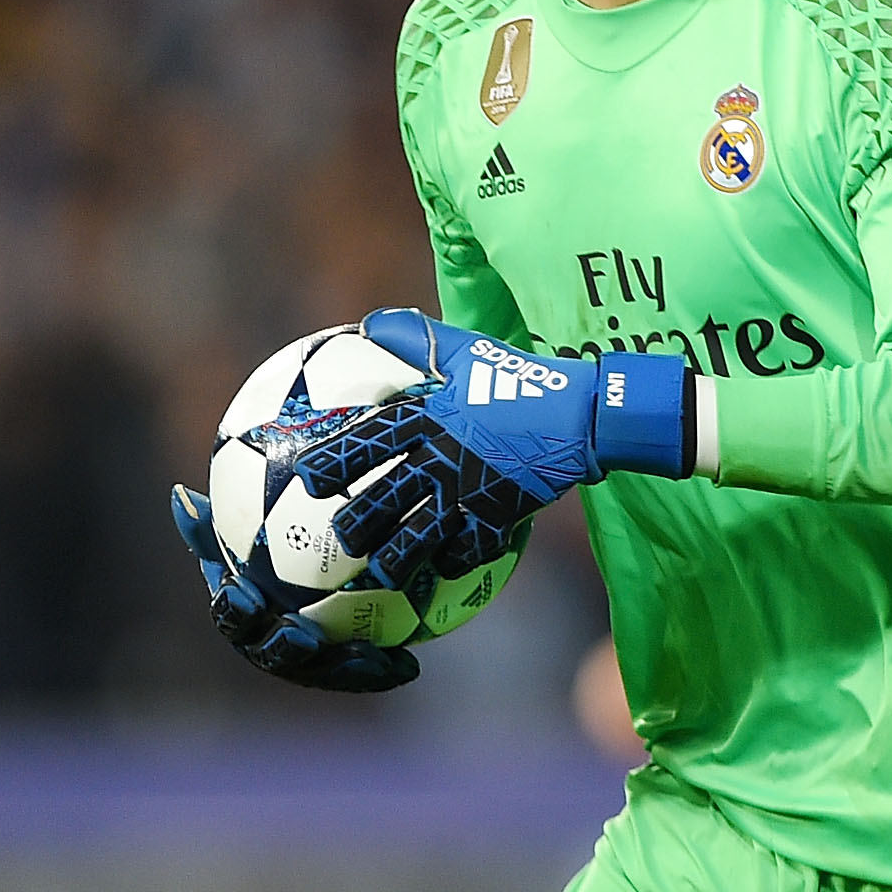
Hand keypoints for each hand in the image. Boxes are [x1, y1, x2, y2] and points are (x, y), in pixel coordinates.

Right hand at [170, 485, 418, 692]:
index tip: (244, 593)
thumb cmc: (273, 542)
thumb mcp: (247, 525)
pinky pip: (367, 674)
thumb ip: (218, 518)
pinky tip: (409, 661)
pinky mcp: (350, 670)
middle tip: (302, 633)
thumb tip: (181, 496)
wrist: (326, 569)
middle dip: (284, 650)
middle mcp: (271, 645)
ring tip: (365, 654)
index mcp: (243, 615)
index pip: (231, 616)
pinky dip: (385, 670)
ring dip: (341, 668)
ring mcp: (311, 663)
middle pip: (273, 655)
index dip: (234, 611)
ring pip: (323, 671)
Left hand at [301, 309, 691, 587]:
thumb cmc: (520, 377)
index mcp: (430, 417)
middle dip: (358, 522)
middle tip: (342, 537)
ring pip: (421, 535)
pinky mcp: (500, 515)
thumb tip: (372, 320)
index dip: (336, 462)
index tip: (310, 479)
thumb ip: (417, 337)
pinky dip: (452, 560)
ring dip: (397, 557)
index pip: (371, 441)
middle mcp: (443, 458)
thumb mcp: (467, 349)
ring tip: (381, 571)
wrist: (581, 414)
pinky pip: (468, 549)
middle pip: (387, 499)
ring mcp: (471, 491)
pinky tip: (440, 568)